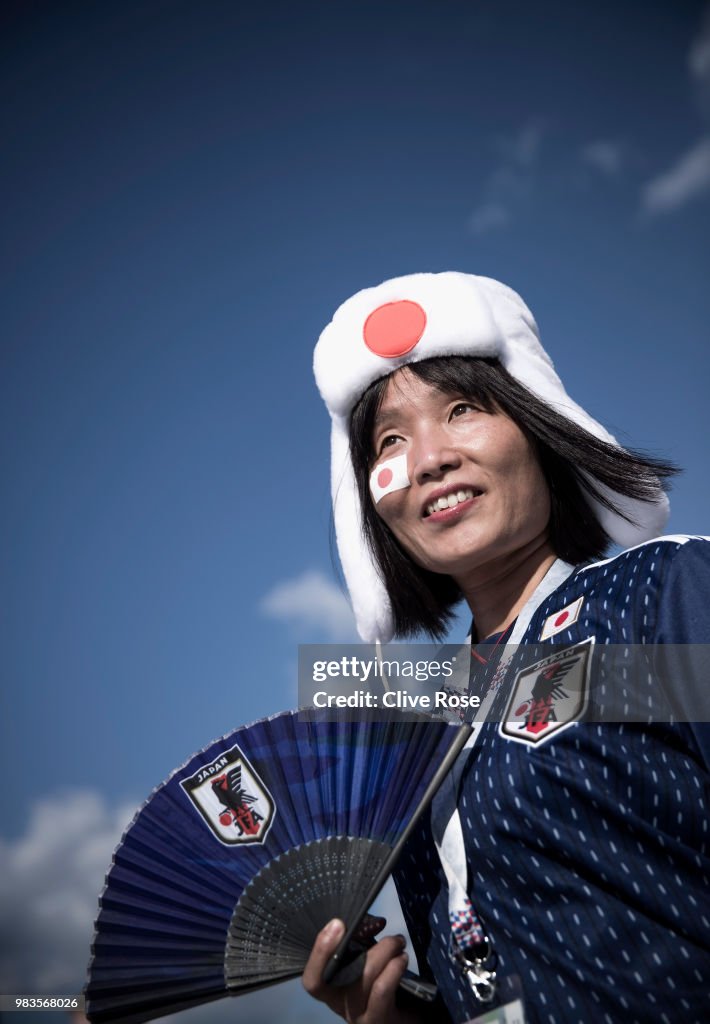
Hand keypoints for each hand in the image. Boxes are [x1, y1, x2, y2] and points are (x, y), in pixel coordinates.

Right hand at [302, 917, 423, 1022]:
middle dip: (366, 943)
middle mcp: (339, 1005)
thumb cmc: (380, 984)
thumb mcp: (364, 964)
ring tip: (399, 944)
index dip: (319, 951)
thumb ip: (358, 944)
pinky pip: (381, 989)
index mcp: (330, 990)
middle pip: (343, 970)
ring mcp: (357, 1017)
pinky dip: (394, 968)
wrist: (403, 1018)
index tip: (337, 924)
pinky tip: (402, 960)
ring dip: (386, 952)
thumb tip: (366, 921)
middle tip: (386, 932)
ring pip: (365, 976)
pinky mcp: (378, 1021)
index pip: (313, 977)